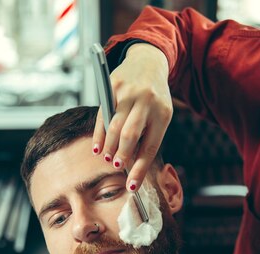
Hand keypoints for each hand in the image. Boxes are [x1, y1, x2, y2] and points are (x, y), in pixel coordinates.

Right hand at [92, 43, 172, 190]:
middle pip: (130, 135)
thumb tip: (132, 164)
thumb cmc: (154, 98)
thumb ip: (147, 136)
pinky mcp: (113, 85)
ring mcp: (128, 93)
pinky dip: (99, 133)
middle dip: (121, 155)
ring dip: (109, 146)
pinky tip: (97, 145)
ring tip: (106, 157)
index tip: (132, 185)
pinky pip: (103, 114)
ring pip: (115, 126)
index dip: (140, 168)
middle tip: (115, 166)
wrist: (149, 62)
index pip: (150, 146)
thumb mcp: (159, 114)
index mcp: (163, 113)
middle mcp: (146, 102)